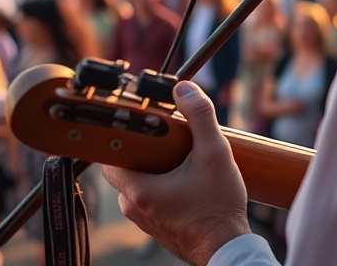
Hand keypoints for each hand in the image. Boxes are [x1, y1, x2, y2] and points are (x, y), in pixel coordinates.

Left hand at [103, 81, 251, 265]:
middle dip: (146, 148)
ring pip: (139, 180)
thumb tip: (184, 89)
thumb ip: (199, 117)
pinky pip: (150, 195)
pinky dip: (163, 182)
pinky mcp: (155, 224)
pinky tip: (187, 176)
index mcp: (139, 191)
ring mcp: (142, 218)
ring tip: (183, 156)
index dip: (122, 134)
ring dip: (156, 165)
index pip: (110, 156)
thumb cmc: (219, 207)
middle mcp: (133, 207)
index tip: (139, 121)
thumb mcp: (215, 153)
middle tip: (170, 137)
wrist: (227, 247)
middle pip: (127, 165)